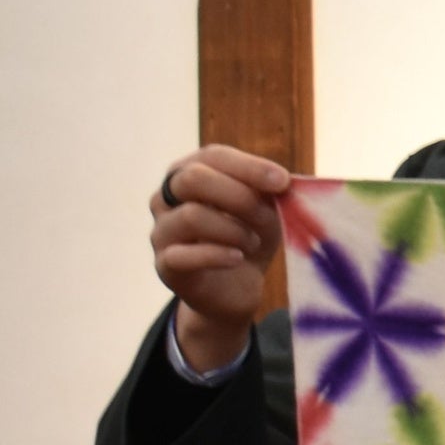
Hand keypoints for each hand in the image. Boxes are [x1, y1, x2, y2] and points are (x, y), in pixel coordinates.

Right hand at [149, 145, 289, 372]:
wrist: (236, 289)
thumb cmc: (248, 238)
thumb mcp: (265, 210)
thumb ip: (267, 192)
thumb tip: (281, 180)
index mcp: (189, 173)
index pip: (212, 156)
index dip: (249, 167)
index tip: (283, 182)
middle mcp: (165, 198)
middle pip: (192, 178)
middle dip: (239, 196)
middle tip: (266, 218)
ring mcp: (161, 232)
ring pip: (191, 216)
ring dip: (234, 230)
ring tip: (253, 243)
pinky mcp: (164, 266)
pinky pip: (184, 255)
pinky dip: (219, 255)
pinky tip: (238, 258)